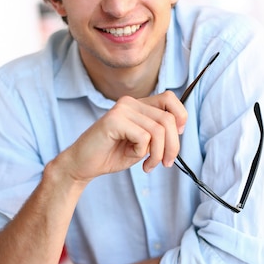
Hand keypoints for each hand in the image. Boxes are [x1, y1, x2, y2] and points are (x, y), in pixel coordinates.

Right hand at [58, 90, 186, 183]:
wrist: (82, 165)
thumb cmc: (111, 155)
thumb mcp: (142, 144)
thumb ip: (158, 133)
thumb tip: (179, 129)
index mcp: (137, 105)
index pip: (169, 98)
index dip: (181, 116)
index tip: (178, 136)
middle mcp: (129, 102)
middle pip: (168, 118)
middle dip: (173, 146)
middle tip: (165, 163)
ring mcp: (121, 109)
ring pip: (159, 130)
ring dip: (158, 154)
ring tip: (148, 165)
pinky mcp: (114, 121)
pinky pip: (143, 137)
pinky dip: (142, 152)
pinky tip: (131, 157)